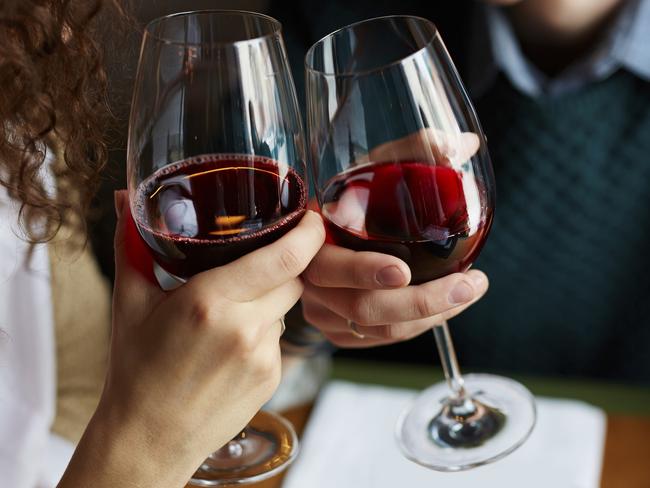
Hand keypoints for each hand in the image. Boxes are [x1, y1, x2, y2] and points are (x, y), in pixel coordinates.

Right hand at [60, 192, 324, 487]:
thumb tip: (126, 199)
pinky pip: (280, 337)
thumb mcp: (130, 302)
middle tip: (254, 265)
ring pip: (287, 307)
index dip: (308, 233)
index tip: (312, 218)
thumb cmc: (136, 369)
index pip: (285, 258)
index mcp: (210, 301)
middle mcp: (244, 328)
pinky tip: (232, 345)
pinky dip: (264, 330)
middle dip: (282, 265)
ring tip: (231, 313)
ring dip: (270, 299)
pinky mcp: (273, 378)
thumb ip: (133, 244)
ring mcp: (263, 357)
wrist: (148, 438)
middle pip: (293, 278)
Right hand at [302, 128, 487, 347]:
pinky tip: (446, 305)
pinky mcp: (337, 330)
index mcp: (311, 241)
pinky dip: (419, 326)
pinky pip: (381, 340)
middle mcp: (311, 283)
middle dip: (421, 303)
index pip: (329, 265)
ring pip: (380, 331)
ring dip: (431, 316)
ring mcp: (323, 312)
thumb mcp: (370, 170)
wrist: (318, 236)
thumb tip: (465, 144)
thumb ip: (413, 152)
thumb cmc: (349, 199)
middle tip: (467, 286)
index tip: (404, 270)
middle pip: (363, 308)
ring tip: (469, 290)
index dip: (363, 271)